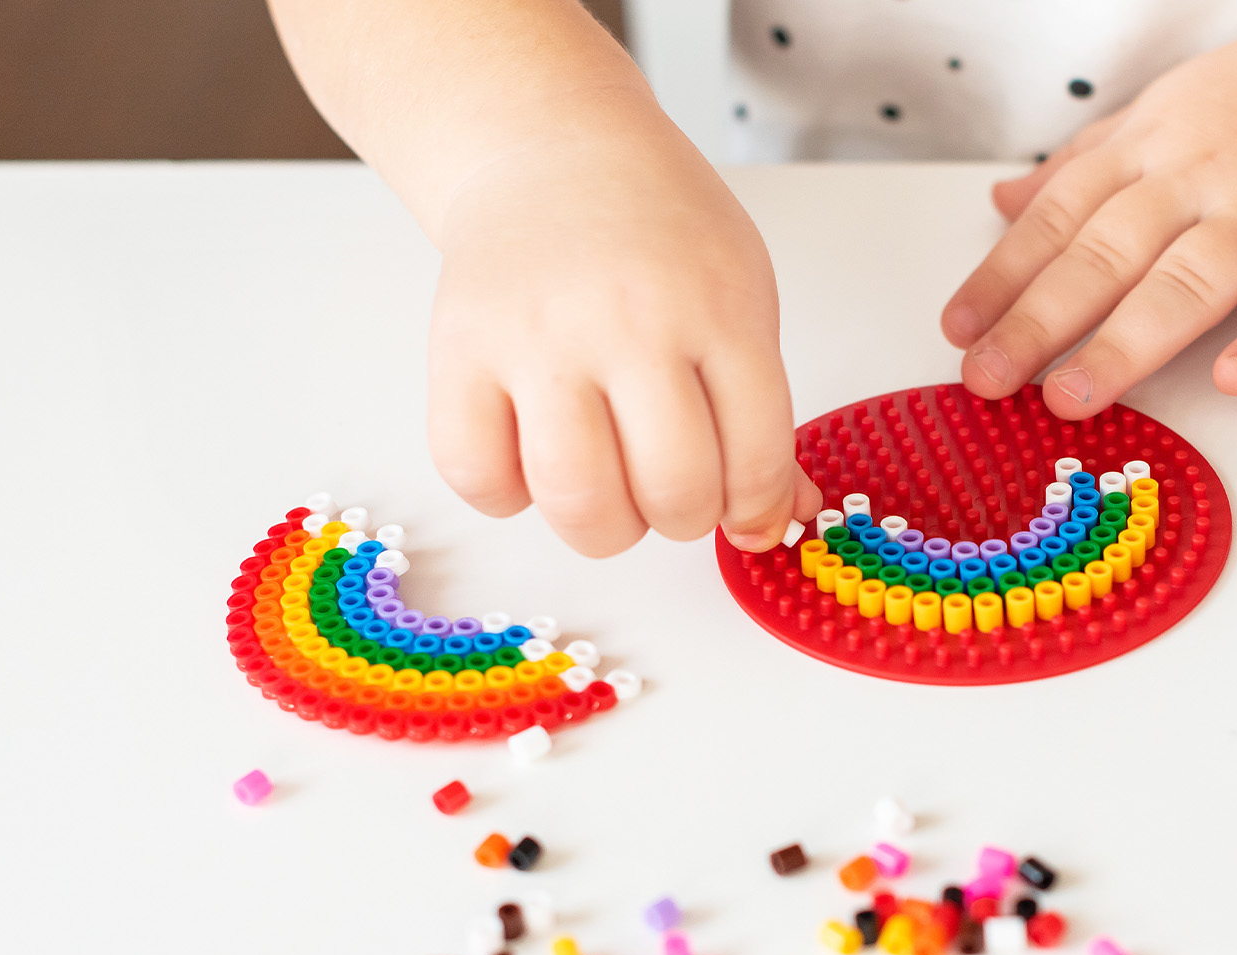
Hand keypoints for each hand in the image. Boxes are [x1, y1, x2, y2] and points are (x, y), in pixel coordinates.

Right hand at [427, 111, 819, 556]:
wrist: (554, 148)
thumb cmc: (659, 234)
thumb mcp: (740, 300)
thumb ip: (762, 415)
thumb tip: (778, 520)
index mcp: (718, 309)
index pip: (755, 458)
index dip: (756, 509)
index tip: (745, 511)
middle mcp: (628, 322)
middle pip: (672, 490)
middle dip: (682, 518)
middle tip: (671, 488)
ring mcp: (538, 337)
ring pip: (576, 499)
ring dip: (604, 525)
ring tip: (607, 487)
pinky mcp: (459, 351)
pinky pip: (477, 477)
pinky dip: (507, 495)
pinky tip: (533, 457)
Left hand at [941, 10, 1236, 415]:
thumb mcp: (1159, 115)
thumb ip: (1080, 167)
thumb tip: (1003, 202)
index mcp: (1148, 153)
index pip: (1059, 219)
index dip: (1004, 275)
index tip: (959, 328)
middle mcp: (1198, 181)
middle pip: (1106, 255)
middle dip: (1040, 319)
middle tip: (989, 376)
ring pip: (1188, 281)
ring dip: (1127, 342)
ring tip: (1073, 395)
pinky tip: (1236, 377)